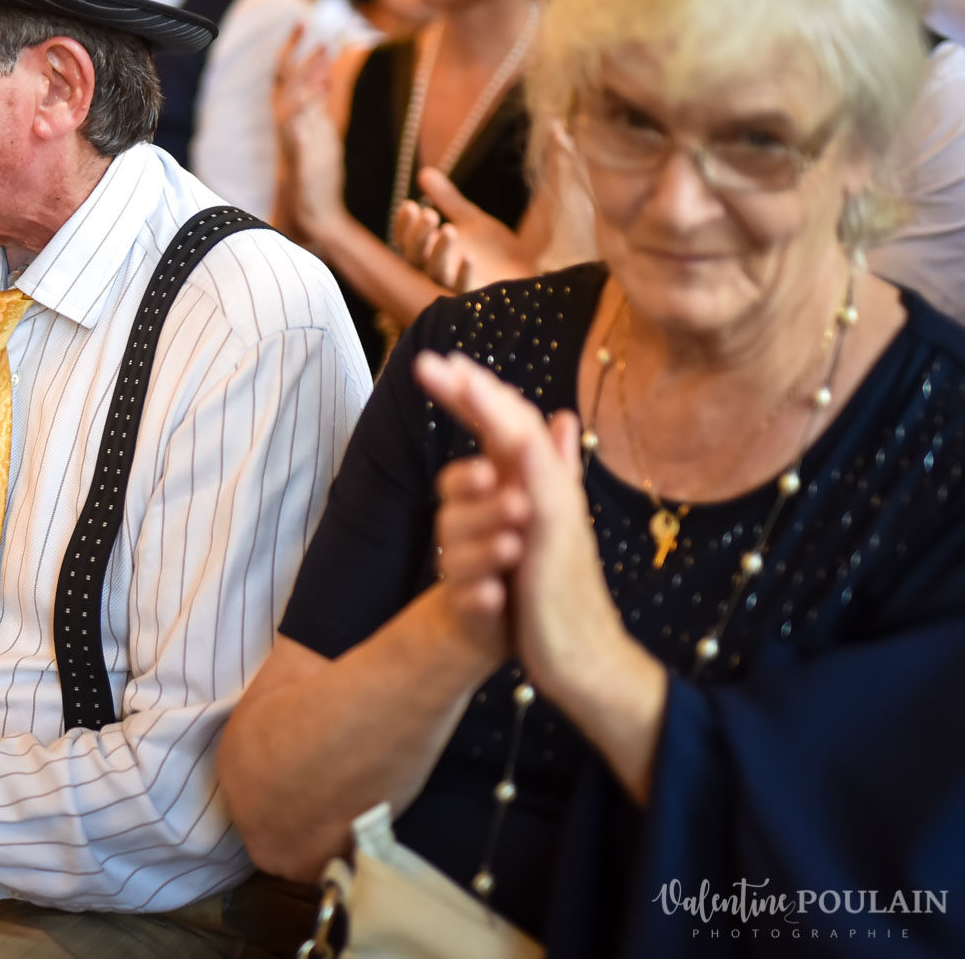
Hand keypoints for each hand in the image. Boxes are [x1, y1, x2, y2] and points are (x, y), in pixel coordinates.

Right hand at [276, 32, 350, 243]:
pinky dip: (306, 104)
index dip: (292, 52)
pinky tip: (320, 85)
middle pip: (282, 82)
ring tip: (322, 50)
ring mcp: (290, 141)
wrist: (315, 217)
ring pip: (289, 99)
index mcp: (292, 120)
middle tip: (305, 24)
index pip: (286, 78)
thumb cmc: (319, 180)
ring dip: (305, 73)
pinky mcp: (298, 157)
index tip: (302, 25)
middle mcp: (287, 127)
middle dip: (292, 53)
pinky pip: (297, 125)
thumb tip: (326, 77)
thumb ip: (321, 108)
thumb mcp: (325, 136)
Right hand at [391, 168, 536, 292]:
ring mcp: (454, 285)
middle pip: (414, 256)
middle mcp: (436, 270)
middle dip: (418, 235)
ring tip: (448, 229)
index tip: (409, 205)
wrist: (526, 273)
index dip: (404, 225)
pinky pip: (463, 289)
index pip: (405, 240)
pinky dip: (464, 273)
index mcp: (430, 252)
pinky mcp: (474, 296)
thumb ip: (448, 200)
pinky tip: (468, 256)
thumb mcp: (470, 219)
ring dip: (439, 251)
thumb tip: (424, 173)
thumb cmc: (494, 250)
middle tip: (428, 214)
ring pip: (435, 272)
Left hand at [414, 351, 634, 703]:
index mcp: (540, 489)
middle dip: (475, 389)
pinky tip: (514, 435)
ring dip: (494, 409)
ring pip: (528, 448)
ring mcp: (559, 515)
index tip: (442, 366)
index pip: (508, 428)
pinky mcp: (560, 546)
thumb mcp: (544, 531)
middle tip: (432, 359)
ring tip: (461, 378)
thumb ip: (545, 476)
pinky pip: (548, 495)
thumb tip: (557, 420)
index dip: (478, 396)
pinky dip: (533, 461)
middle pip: (515, 424)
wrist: (587, 660)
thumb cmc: (556, 599)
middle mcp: (552, 492)